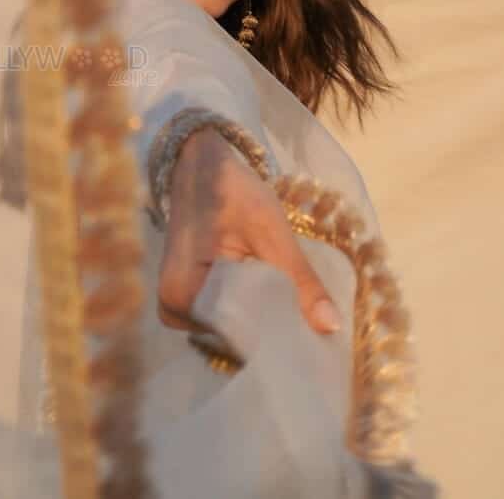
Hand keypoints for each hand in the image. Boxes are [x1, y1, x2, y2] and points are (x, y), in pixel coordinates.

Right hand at [158, 128, 341, 335]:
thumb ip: (300, 281)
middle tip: (315, 329)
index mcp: (182, 295)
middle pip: (232, 336)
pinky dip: (249, 310)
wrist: (200, 164)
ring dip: (262, 321)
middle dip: (272, 331)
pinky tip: (275, 303)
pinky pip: (223, 316)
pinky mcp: (186, 296)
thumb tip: (331, 328)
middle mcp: (171, 309)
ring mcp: (175, 304)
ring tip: (299, 315)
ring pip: (229, 328)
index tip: (316, 339)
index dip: (279, 337)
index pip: (237, 336)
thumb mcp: (271, 232)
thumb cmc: (230, 192)